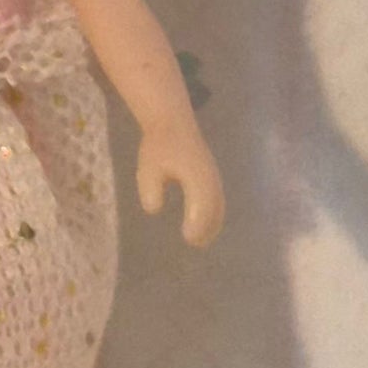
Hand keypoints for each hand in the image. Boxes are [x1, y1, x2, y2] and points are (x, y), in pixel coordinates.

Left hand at [137, 117, 224, 246]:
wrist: (173, 125)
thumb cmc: (159, 147)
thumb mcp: (148, 168)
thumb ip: (150, 189)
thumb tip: (154, 209)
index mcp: (195, 173)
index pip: (201, 202)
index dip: (197, 222)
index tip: (187, 237)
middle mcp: (210, 176)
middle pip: (214, 207)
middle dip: (206, 227)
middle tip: (192, 242)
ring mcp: (214, 177)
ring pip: (219, 205)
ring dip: (212, 224)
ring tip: (198, 241)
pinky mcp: (213, 179)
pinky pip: (219, 201)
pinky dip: (214, 216)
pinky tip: (204, 229)